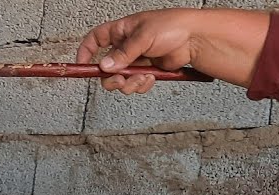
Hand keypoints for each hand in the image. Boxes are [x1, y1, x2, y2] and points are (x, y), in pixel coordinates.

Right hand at [77, 9, 199, 94]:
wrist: (195, 38)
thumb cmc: (173, 26)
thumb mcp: (143, 36)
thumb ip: (123, 53)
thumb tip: (105, 66)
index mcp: (122, 31)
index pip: (96, 39)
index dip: (86, 52)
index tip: (83, 65)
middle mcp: (127, 46)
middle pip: (107, 67)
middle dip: (111, 78)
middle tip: (118, 80)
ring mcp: (137, 60)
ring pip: (121, 79)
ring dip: (129, 83)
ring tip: (141, 78)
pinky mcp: (147, 71)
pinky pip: (136, 84)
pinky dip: (141, 84)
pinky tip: (150, 77)